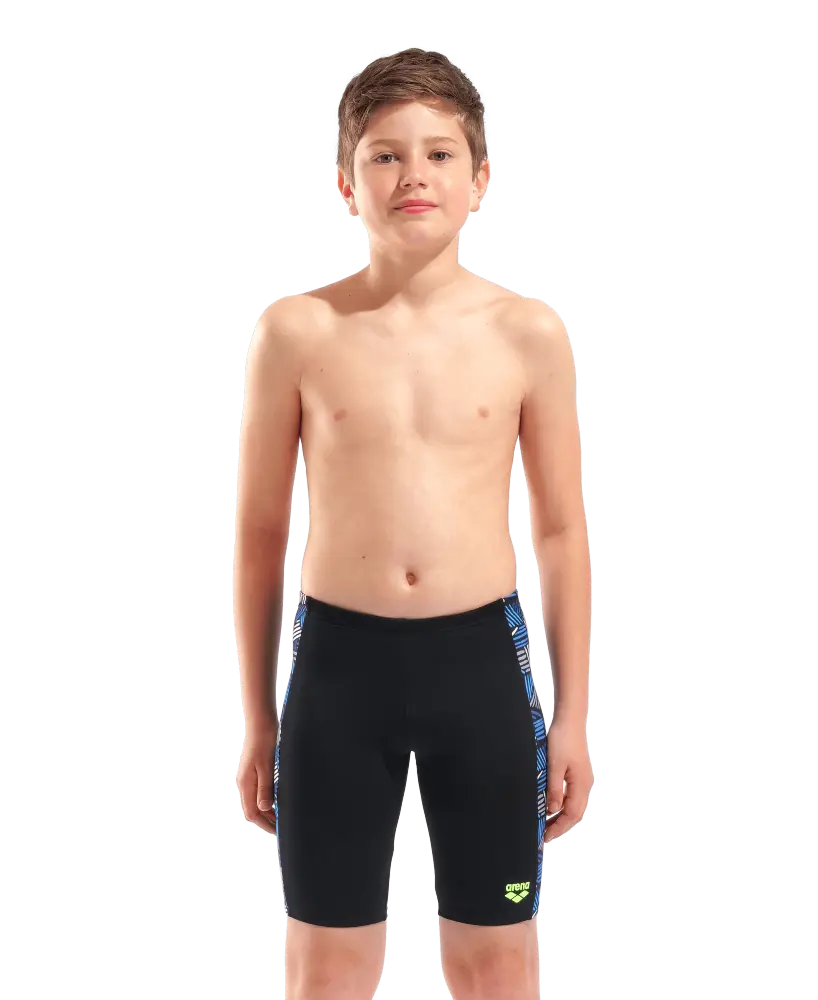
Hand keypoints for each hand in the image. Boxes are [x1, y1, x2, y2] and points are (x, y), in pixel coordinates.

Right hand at [237, 722, 278, 836]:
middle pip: (253, 809)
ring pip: (257, 801)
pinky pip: (259, 792)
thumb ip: (265, 788)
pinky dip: (268, 800)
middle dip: (267, 820)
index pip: (252, 812)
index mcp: (246, 783)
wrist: (262, 723)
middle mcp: (245, 782)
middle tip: (282, 828)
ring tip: (282, 818)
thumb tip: (265, 808)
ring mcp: (249, 777)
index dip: (264, 824)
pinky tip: (279, 801)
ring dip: (268, 811)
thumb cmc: (264, 741)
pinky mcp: (255, 772)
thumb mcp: (266, 766)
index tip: (278, 831)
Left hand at [543, 715, 592, 843]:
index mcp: (580, 784)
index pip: (571, 815)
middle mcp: (584, 784)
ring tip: (545, 822)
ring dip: (560, 816)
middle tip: (543, 833)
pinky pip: (571, 795)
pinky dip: (562, 804)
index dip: (558, 828)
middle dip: (560, 825)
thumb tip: (552, 810)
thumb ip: (554, 789)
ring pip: (573, 805)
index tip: (545, 836)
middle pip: (574, 813)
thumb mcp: (554, 765)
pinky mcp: (577, 773)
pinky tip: (551, 805)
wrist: (569, 720)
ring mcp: (582, 779)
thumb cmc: (562, 738)